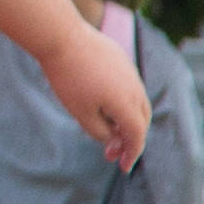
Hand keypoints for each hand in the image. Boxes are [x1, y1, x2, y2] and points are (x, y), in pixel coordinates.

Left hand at [41, 32, 151, 168]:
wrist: (62, 36)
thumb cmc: (68, 77)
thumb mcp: (81, 113)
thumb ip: (100, 132)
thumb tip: (113, 138)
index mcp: (127, 105)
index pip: (136, 136)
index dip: (131, 154)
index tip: (123, 168)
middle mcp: (135, 88)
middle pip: (141, 121)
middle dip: (129, 140)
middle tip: (112, 153)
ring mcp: (130, 72)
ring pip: (137, 103)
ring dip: (127, 120)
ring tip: (108, 130)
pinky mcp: (121, 60)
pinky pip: (130, 87)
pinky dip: (124, 102)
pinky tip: (105, 106)